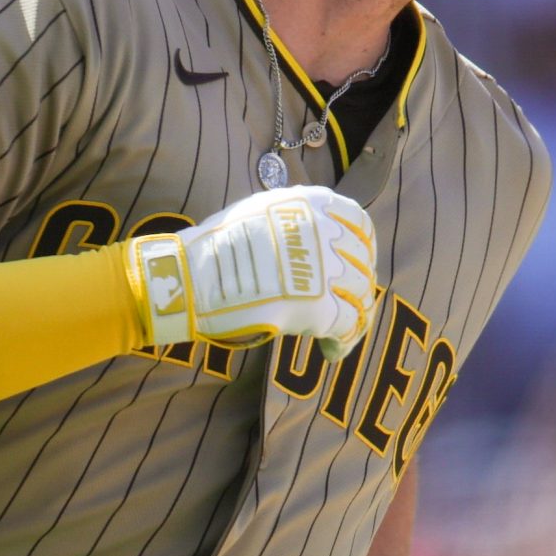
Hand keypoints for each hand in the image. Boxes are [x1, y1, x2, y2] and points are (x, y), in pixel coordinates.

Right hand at [129, 186, 375, 355]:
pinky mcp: (320, 306)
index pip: (361, 224)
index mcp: (313, 203)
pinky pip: (350, 327)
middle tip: (344, 308)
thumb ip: (298, 220)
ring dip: (352, 318)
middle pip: (363, 264)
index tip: (355, 266)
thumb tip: (322, 240)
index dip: (364, 249)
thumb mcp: (264, 211)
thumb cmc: (217, 248)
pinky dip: (344, 342)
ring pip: (360, 297)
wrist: (192, 278)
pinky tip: (331, 352)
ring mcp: (325, 269)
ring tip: (335, 335)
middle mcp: (325, 230)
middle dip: (357, 289)